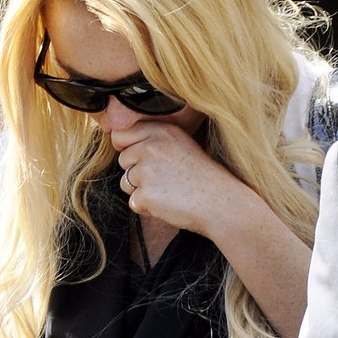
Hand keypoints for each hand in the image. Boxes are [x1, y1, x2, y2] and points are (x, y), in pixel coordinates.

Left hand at [112, 121, 242, 237]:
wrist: (221, 202)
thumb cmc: (201, 176)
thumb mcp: (180, 144)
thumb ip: (151, 139)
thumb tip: (116, 139)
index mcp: (160, 131)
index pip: (120, 135)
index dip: (127, 148)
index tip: (143, 159)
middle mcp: (151, 146)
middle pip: (122, 160)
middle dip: (137, 172)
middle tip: (165, 178)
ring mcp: (147, 171)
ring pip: (125, 182)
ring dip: (141, 190)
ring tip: (168, 190)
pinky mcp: (145, 195)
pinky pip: (133, 202)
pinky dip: (147, 207)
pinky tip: (168, 203)